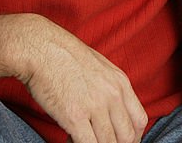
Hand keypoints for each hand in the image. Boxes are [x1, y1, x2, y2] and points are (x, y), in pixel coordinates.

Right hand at [2, 15, 147, 142]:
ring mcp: (95, 106)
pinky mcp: (75, 116)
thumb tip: (113, 111)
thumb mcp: (100, 67)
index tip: (120, 141)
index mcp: (121, 83)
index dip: (133, 137)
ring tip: (81, 139)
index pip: (139, 120)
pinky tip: (70, 139)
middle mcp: (113, 95)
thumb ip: (110, 89)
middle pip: (127, 136)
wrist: (42, 48)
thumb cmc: (65, 56)